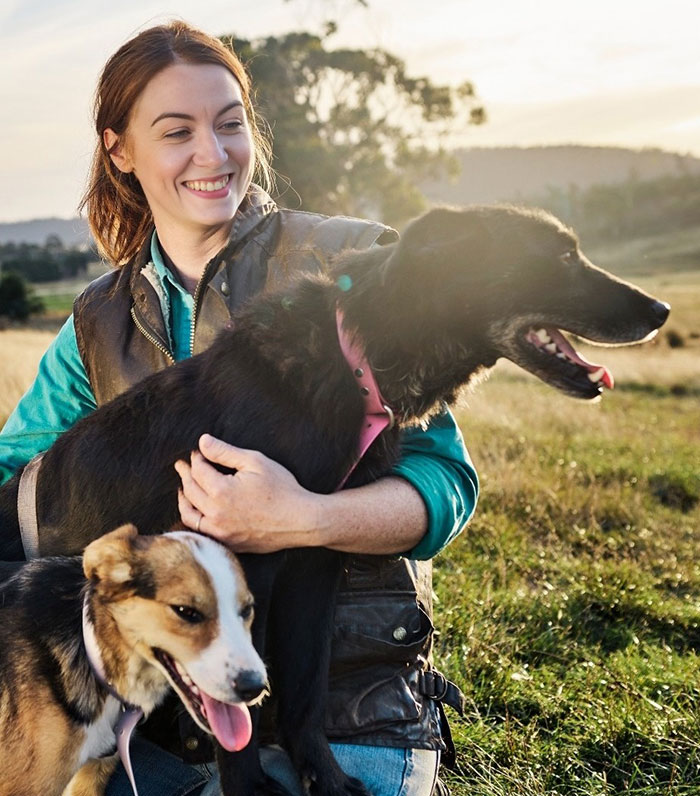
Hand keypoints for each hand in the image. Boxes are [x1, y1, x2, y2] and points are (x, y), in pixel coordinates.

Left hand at [174, 434, 321, 552]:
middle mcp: (215, 514)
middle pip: (190, 491)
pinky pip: (200, 531)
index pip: (198, 471)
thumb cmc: (282, 489)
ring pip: (189, 515)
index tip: (196, 452)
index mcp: (221, 491)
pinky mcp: (227, 543)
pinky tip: (196, 511)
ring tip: (183, 488)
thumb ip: (225, 452)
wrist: (300, 520)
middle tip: (182, 466)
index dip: (196, 459)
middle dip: (185, 475)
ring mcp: (220, 532)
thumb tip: (202, 441)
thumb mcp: (255, 462)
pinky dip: (193, 519)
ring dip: (183, 499)